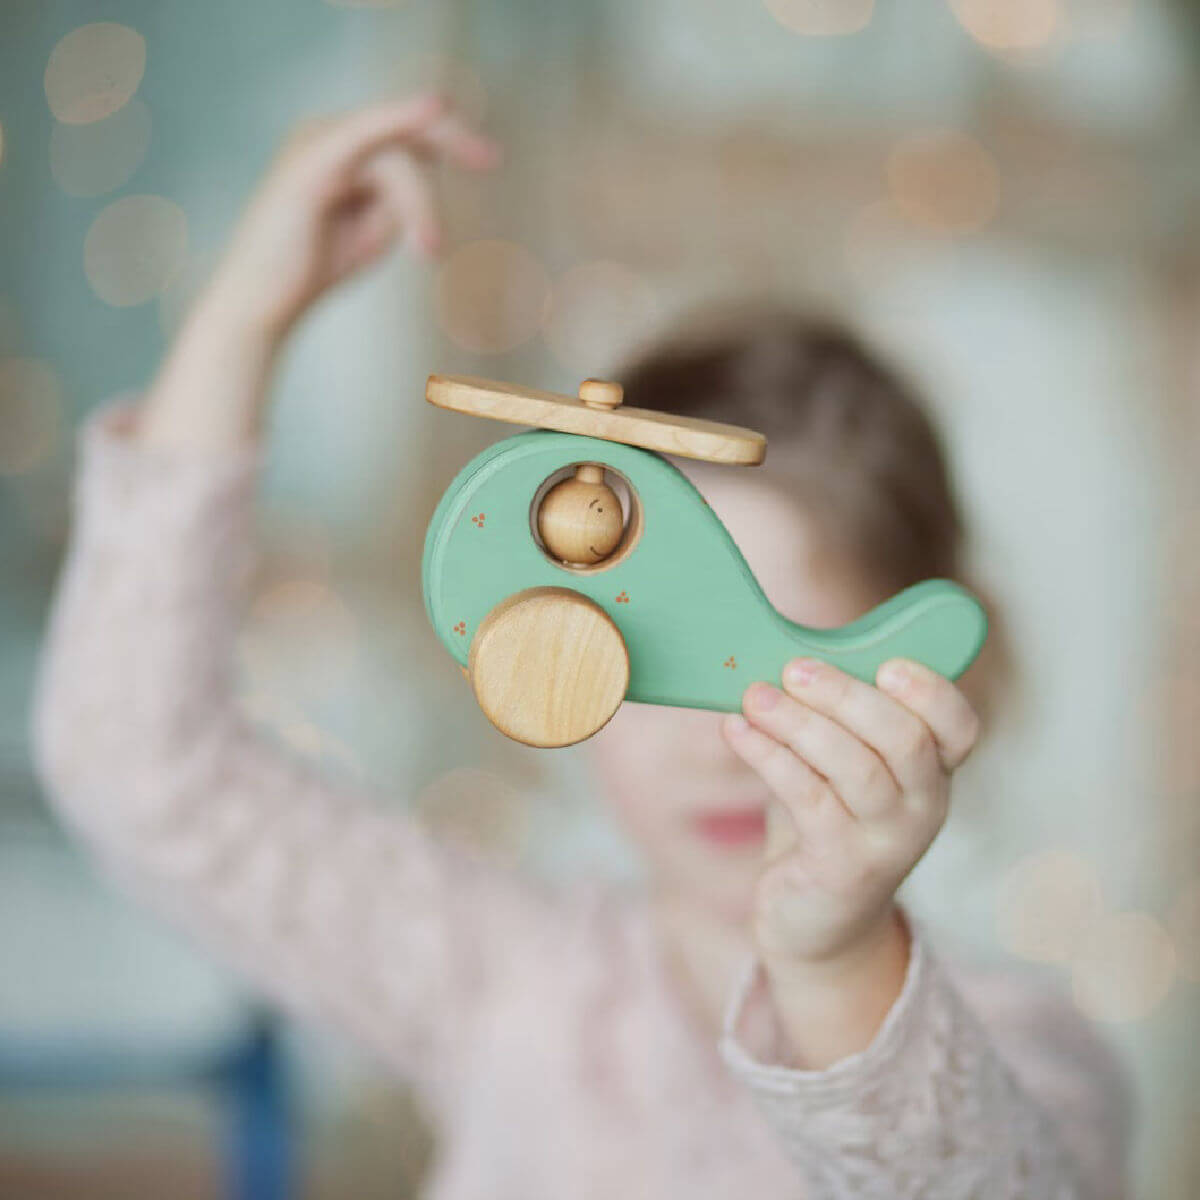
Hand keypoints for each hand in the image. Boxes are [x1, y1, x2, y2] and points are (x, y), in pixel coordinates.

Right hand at [199, 91, 500, 343]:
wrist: (262, 304)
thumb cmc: (313, 269)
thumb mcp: (373, 228)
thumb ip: (403, 198)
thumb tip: (433, 176)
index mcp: (340, 147)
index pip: (406, 134)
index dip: (450, 139)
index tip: (490, 158)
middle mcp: (326, 133)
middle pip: (407, 131)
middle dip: (452, 140)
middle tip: (491, 158)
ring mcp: (315, 143)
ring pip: (396, 156)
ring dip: (420, 205)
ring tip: (428, 250)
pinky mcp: (310, 164)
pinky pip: (365, 134)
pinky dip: (399, 120)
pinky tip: (433, 110)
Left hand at [723, 656, 981, 972]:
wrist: (817, 921)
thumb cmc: (828, 820)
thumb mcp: (844, 765)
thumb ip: (835, 717)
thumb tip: (783, 652)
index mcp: (934, 770)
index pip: (959, 725)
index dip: (932, 691)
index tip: (887, 662)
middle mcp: (925, 805)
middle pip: (904, 739)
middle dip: (846, 695)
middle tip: (793, 668)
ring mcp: (889, 841)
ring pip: (856, 768)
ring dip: (800, 724)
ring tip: (754, 697)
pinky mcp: (843, 866)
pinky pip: (808, 800)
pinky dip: (770, 757)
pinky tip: (737, 732)